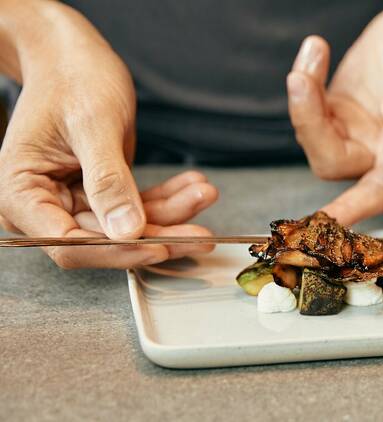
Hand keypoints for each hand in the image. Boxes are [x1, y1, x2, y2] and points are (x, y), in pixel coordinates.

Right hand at [0, 4, 217, 268]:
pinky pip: (137, 206)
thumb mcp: (94, 126)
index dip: (117, 251)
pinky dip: (168, 199)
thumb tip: (127, 231)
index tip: (160, 245)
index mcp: (21, 193)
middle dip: (158, 234)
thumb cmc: (74, 78)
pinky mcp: (99, 193)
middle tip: (202, 234)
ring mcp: (72, 200)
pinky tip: (194, 186)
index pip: (69, 243)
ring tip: (205, 193)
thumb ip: (108, 180)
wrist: (72, 55)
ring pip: (128, 227)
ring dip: (172, 214)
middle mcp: (43, 205)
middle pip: (104, 241)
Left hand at [286, 0, 382, 224]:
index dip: (353, 210)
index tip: (325, 223)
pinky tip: (317, 50)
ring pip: (313, 137)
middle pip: (333, 163)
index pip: (380, 192)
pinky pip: (307, 110)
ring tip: (316, 49)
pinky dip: (304, 81)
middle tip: (303, 77)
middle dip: (309, 123)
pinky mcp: (338, 111)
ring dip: (303, 96)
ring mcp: (357, 132)